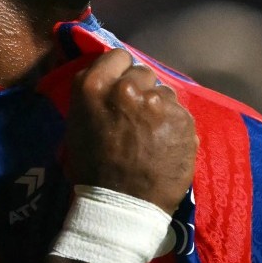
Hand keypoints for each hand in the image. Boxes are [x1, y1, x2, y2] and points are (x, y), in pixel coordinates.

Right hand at [68, 49, 197, 213]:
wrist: (123, 206)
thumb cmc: (93, 170)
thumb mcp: (78, 126)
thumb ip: (96, 97)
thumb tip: (112, 81)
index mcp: (94, 87)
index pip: (117, 56)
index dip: (121, 71)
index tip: (122, 86)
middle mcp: (127, 88)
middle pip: (143, 72)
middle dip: (141, 90)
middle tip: (137, 115)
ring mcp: (158, 102)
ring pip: (164, 92)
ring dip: (159, 108)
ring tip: (152, 134)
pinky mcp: (183, 118)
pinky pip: (180, 112)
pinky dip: (175, 126)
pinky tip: (166, 145)